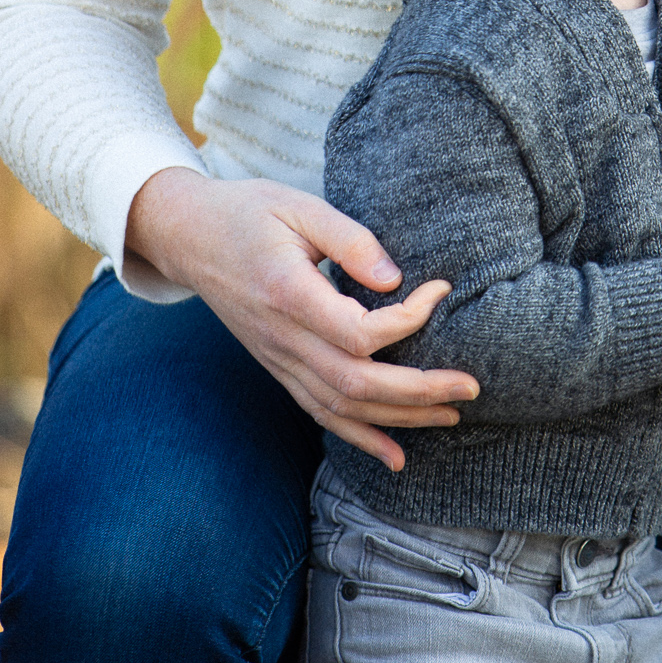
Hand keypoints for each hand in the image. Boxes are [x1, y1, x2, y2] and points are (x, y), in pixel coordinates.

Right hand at [125, 169, 478, 470]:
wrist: (190, 237)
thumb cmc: (249, 212)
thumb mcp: (300, 206)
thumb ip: (350, 240)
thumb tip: (395, 279)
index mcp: (289, 294)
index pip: (359, 332)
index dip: (409, 320)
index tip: (441, 290)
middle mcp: (283, 339)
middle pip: (357, 383)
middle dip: (420, 391)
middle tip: (470, 387)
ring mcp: (278, 360)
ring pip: (342, 407)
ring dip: (401, 418)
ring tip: (451, 415)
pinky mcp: (279, 367)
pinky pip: (320, 413)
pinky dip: (360, 437)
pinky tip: (396, 456)